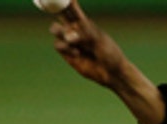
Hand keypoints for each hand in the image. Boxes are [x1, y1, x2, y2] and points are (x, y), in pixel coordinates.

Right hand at [46, 0, 164, 123]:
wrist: (111, 73)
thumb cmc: (110, 54)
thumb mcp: (99, 40)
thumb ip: (85, 34)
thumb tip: (70, 35)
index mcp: (84, 22)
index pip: (72, 8)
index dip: (66, 1)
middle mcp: (74, 29)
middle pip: (59, 13)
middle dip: (55, 8)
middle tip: (56, 10)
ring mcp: (69, 40)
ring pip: (55, 29)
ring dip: (61, 32)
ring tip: (73, 40)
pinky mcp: (66, 52)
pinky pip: (58, 45)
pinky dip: (66, 48)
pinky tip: (78, 53)